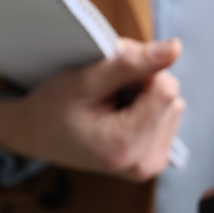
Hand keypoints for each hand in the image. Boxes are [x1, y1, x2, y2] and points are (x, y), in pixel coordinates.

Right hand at [0, 38, 185, 181]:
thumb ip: (132, 63)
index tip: (112, 73)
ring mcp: (150, 165)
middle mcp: (143, 164)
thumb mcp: (86, 79)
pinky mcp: (154, 160)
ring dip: (144, 94)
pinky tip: (119, 114)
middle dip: (141, 82)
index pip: (165, 88)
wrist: (37, 135)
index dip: (141, 70)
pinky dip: (147, 108)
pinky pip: (168, 116)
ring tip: (109, 103)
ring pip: (171, 104)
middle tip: (105, 88)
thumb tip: (176, 47)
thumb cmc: (53, 106)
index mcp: (125, 146)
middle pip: (170, 96)